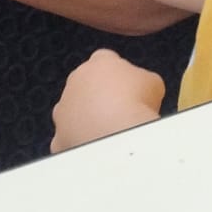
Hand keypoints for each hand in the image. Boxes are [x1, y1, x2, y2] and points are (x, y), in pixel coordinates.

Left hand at [50, 50, 165, 153]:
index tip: (128, 87)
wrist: (117, 134)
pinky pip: (68, 139)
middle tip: (118, 112)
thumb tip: (142, 88)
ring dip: (85, 120)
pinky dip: (79, 143)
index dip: (117, 74)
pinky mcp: (59, 135)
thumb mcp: (152, 82)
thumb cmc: (137, 102)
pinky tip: (96, 151)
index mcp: (99, 62)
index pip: (106, 59)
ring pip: (72, 112)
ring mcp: (63, 108)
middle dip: (98, 96)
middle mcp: (75, 80)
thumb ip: (142, 80)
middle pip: (85, 85)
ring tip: (107, 133)